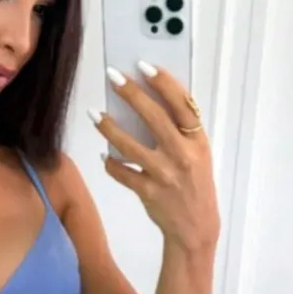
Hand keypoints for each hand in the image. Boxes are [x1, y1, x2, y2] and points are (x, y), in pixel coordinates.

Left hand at [91, 62, 220, 254]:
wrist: (196, 228)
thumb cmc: (195, 184)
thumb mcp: (198, 154)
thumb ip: (181, 131)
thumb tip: (150, 99)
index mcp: (197, 141)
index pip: (182, 104)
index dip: (164, 83)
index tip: (145, 65)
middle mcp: (182, 155)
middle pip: (154, 118)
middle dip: (132, 94)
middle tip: (114, 77)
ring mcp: (165, 175)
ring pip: (130, 145)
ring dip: (109, 127)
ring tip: (94, 114)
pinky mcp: (149, 192)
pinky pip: (122, 172)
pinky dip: (110, 163)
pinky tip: (103, 155)